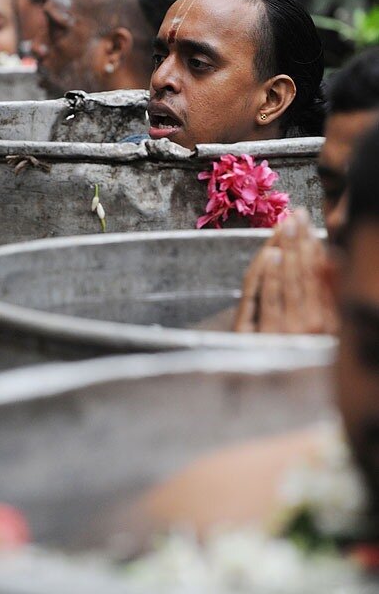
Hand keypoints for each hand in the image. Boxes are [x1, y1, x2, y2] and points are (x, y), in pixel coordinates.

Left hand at [233, 208, 337, 334]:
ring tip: (284, 226)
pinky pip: (268, 298)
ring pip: (288, 282)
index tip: (310, 224)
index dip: (315, 247)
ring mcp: (288, 331)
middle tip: (296, 215)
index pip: (322, 275)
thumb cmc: (293, 346)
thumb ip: (327, 291)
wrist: (268, 383)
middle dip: (300, 241)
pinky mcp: (265, 335)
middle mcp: (313, 327)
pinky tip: (271, 254)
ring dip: (286, 250)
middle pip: (305, 274)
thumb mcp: (318, 323)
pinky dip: (270, 274)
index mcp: (330, 322)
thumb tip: (333, 258)